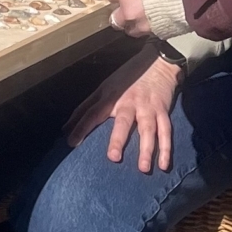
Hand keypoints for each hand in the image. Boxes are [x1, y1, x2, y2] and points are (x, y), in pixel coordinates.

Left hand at [64, 49, 180, 171]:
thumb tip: (64, 129)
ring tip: (143, 168)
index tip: (71, 142)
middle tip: (113, 158)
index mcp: (112, 97)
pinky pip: (165, 132)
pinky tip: (163, 165)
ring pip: (148, 129)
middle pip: (124, 122)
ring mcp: (148, 108)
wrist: (158, 62)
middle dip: (118, 139)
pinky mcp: (163, 112)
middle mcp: (130, 103)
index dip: (81, 127)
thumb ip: (85, 108)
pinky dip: (166, 149)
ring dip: (146, 149)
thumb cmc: (127, 78)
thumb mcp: (103, 88)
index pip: (93, 113)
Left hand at [107, 0, 152, 37]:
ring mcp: (141, 24)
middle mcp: (128, 10)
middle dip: (120, 15)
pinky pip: (147, 33)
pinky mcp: (154, 33)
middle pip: (115, 19)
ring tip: (143, 17)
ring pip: (130, 30)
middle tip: (128, 10)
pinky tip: (156, 21)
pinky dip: (149, 28)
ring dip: (134, 24)